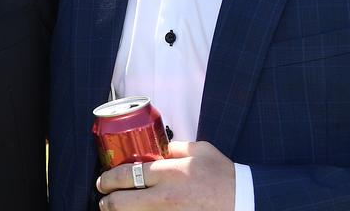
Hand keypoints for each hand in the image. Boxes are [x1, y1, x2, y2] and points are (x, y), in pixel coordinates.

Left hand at [95, 141, 235, 210]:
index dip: (109, 178)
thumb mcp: (201, 150)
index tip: (104, 181)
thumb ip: (175, 147)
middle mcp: (165, 197)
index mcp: (170, 173)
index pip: (127, 175)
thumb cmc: (224, 176)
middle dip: (107, 201)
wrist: (245, 202)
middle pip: (122, 202)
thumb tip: (156, 145)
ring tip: (114, 208)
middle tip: (104, 197)